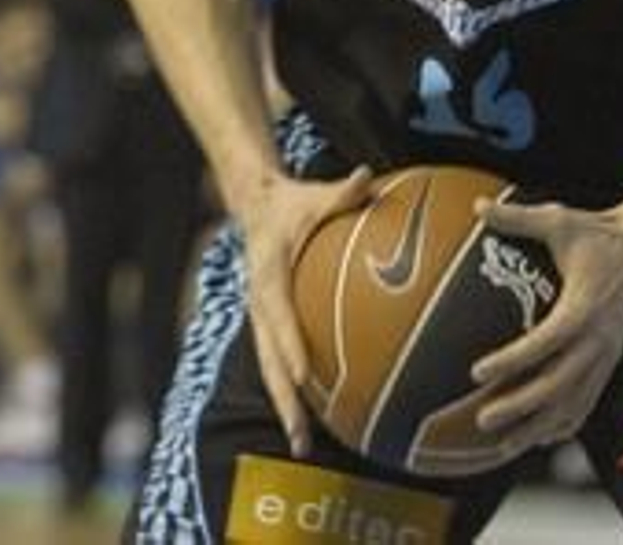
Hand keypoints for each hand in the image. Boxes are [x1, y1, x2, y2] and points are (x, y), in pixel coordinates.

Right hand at [232, 164, 373, 457]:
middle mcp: (260, 306)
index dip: (291, 347)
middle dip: (285, 401)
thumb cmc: (292, 202)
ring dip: (286, 407)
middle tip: (301, 437)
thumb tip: (366, 176)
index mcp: (268, 277)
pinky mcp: (269, 326)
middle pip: (270, 362)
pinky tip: (317, 416)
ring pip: (272, 371)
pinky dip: (295, 390)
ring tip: (304, 445)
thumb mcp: (314, 195)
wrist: (256, 206)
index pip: (279, 318)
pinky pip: (282, 362)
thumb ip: (343, 191)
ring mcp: (262, 320)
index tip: (306, 375)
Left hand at [467, 198, 622, 466]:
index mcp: (584, 307)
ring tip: (503, 444)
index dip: (511, 361)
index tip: (477, 372)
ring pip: (573, 403)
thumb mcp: (559, 220)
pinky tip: (539, 438)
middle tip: (484, 418)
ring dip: (539, 426)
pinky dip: (565, 424)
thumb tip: (477, 207)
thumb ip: (518, 218)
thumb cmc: (598, 233)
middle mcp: (599, 338)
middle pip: (558, 385)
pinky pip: (589, 402)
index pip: (544, 342)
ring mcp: (608, 353)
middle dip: (520, 407)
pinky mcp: (612, 360)